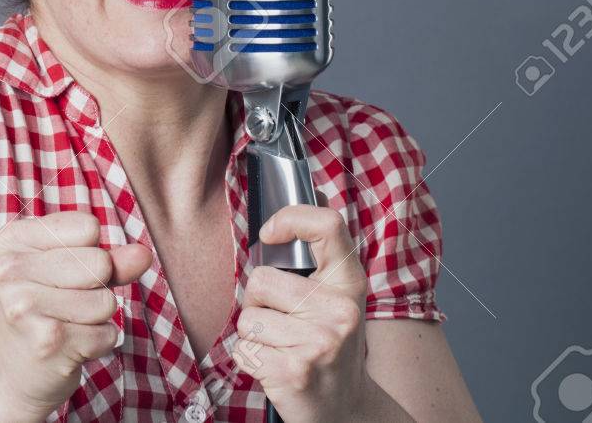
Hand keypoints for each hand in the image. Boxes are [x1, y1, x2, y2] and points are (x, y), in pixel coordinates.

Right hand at [0, 211, 152, 417]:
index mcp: (13, 241)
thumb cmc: (44, 311)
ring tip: (68, 324)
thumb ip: (109, 257)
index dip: (90, 251)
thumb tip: (144, 254)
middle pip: (100, 262)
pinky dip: (99, 343)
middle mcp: (11, 270)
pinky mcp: (48, 342)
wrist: (13, 374)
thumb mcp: (69, 272)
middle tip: (65, 304)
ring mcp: (26, 307)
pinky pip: (107, 333)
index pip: (88, 226)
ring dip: (99, 318)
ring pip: (107, 300)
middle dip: (98, 287)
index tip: (62, 271)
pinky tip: (70, 346)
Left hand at [232, 202, 370, 422]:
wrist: (347, 408)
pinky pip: (242, 348)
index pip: (328, 225)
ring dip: (253, 334)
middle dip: (257, 301)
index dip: (291, 218)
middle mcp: (339, 310)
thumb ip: (321, 251)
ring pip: (247, 317)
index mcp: (349, 284)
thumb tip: (311, 191)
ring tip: (281, 346)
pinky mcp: (292, 371)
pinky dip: (250, 358)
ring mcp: (318, 342)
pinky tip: (276, 366)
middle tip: (282, 321)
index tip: (270, 233)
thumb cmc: (331, 343)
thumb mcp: (337, 295)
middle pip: (260, 279)